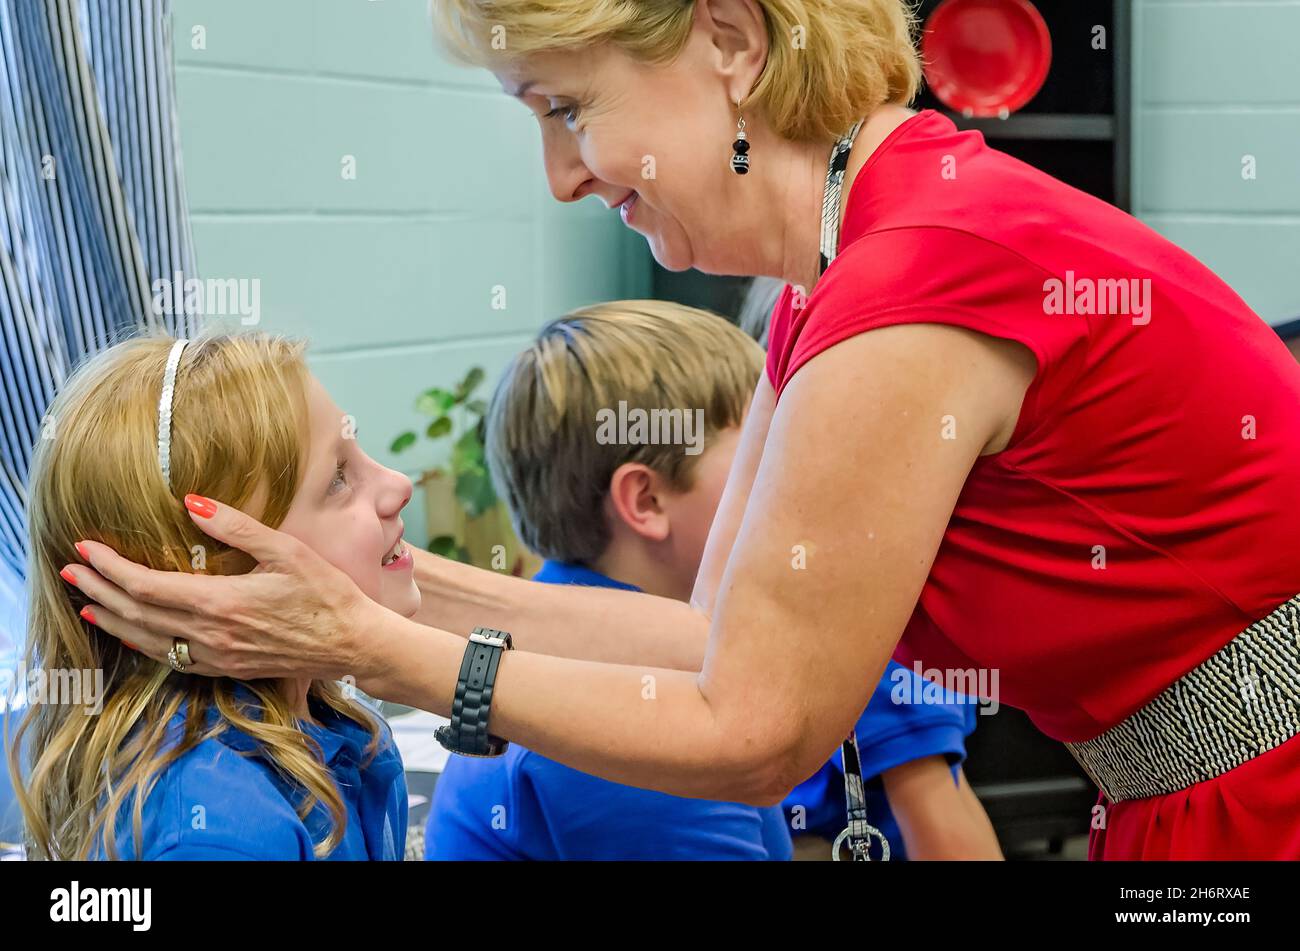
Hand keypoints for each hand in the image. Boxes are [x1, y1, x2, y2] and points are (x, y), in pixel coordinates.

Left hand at [63, 495, 371, 680]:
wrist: (353, 642)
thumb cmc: (327, 594)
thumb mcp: (287, 550)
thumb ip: (237, 527)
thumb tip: (192, 502)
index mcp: (222, 603)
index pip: (147, 586)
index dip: (110, 568)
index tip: (85, 548)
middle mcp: (211, 635)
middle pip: (137, 614)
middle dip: (98, 592)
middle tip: (69, 572)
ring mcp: (217, 657)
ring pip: (148, 642)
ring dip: (112, 621)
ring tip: (86, 605)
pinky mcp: (227, 669)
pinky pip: (172, 659)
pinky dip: (142, 644)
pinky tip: (133, 636)